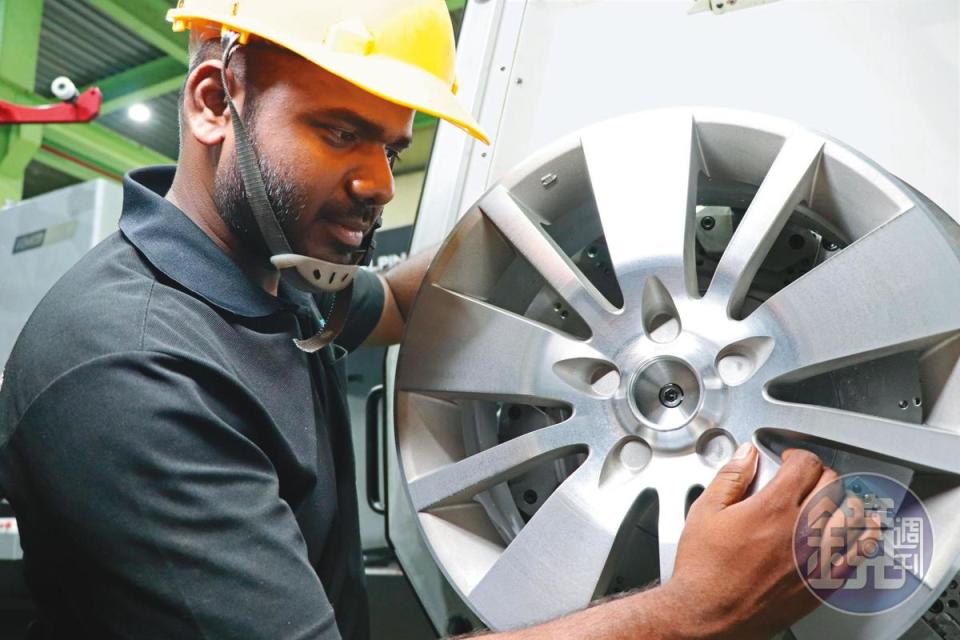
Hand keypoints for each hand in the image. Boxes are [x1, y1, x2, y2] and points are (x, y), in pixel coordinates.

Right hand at [661, 445, 849, 638]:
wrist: (709, 614)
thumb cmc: (704, 570)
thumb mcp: (705, 511)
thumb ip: (730, 477)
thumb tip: (746, 455)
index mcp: (771, 508)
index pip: (805, 465)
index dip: (797, 455)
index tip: (789, 461)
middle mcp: (800, 530)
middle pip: (831, 484)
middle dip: (818, 473)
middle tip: (805, 478)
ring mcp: (816, 557)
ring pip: (852, 514)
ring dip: (844, 499)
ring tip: (831, 499)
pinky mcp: (823, 582)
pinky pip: (859, 552)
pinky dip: (864, 534)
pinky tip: (859, 528)